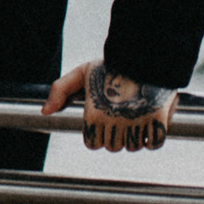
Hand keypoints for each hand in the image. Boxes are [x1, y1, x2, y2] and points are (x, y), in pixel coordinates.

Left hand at [41, 61, 177, 152]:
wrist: (143, 56)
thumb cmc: (110, 65)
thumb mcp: (80, 73)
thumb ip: (60, 90)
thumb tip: (45, 112)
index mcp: (96, 114)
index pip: (94, 143)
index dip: (97, 135)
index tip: (103, 122)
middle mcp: (116, 122)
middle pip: (114, 146)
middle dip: (116, 136)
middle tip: (120, 119)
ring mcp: (138, 122)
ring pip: (133, 147)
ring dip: (134, 139)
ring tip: (134, 121)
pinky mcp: (159, 120)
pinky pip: (154, 143)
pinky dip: (153, 140)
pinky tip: (149, 128)